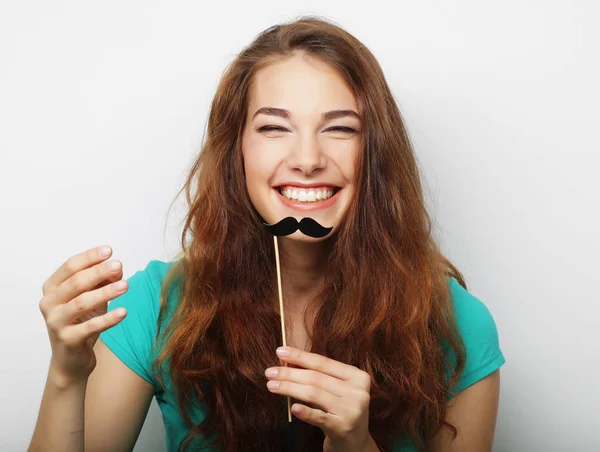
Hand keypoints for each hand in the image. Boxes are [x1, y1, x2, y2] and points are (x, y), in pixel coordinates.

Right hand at [39, 245, 128, 385]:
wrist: (71, 359)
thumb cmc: (81, 322)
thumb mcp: (93, 298)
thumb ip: (102, 281)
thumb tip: (117, 267)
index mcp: (52, 288)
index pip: (70, 267)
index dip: (89, 257)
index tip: (109, 250)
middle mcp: (49, 303)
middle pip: (75, 283)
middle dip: (98, 272)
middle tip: (118, 265)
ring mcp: (55, 322)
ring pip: (81, 303)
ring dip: (105, 293)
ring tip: (125, 285)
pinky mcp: (67, 340)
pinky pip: (89, 327)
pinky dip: (108, 318)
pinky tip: (123, 312)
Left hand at [265, 346, 371, 451]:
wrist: (355, 445)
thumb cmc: (340, 412)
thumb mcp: (335, 391)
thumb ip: (318, 375)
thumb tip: (289, 361)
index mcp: (358, 377)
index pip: (324, 363)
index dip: (300, 356)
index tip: (280, 351)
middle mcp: (358, 392)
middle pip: (316, 378)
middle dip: (289, 373)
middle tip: (269, 372)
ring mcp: (352, 410)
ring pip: (314, 394)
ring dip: (289, 388)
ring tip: (272, 386)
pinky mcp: (343, 427)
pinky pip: (319, 417)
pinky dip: (305, 412)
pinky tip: (292, 408)